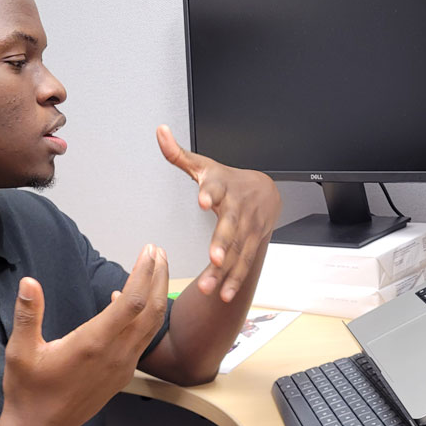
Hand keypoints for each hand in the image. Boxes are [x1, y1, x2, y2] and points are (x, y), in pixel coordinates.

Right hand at [0, 244, 168, 425]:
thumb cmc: (28, 391)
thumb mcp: (20, 351)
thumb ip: (28, 314)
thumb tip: (29, 282)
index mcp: (93, 344)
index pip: (132, 302)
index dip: (144, 273)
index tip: (149, 251)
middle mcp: (115, 355)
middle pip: (152, 310)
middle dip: (159, 277)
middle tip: (158, 251)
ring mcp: (122, 367)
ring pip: (151, 326)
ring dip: (157, 295)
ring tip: (155, 270)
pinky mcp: (121, 375)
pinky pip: (141, 340)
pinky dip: (144, 317)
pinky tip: (126, 302)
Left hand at [157, 124, 280, 301]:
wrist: (266, 190)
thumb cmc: (228, 180)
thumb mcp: (205, 166)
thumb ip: (179, 155)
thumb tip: (159, 131)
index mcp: (222, 186)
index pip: (216, 187)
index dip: (210, 193)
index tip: (202, 200)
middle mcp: (237, 208)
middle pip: (230, 226)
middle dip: (223, 243)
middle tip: (213, 257)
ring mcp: (247, 228)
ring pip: (237, 251)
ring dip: (225, 271)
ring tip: (210, 287)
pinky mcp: (252, 243)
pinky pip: (243, 263)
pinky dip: (234, 279)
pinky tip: (224, 294)